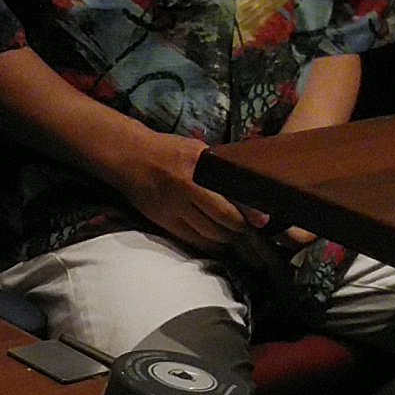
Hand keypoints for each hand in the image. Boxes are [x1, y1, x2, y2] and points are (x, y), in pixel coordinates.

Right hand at [106, 132, 250, 251]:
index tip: (262, 221)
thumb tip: (244, 185)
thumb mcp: (197, 151)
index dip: (247, 212)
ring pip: (206, 233)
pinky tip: (216, 243)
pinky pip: (190, 239)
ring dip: (224, 238)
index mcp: (197, 169)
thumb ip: (216, 168)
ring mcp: (173, 208)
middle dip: (239, 228)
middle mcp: (185, 189)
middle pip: (220, 218)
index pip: (228, 197)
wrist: (131, 158)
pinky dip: (206, 244)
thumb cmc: (168, 151)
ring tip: (235, 237)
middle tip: (251, 230)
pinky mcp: (163, 220)